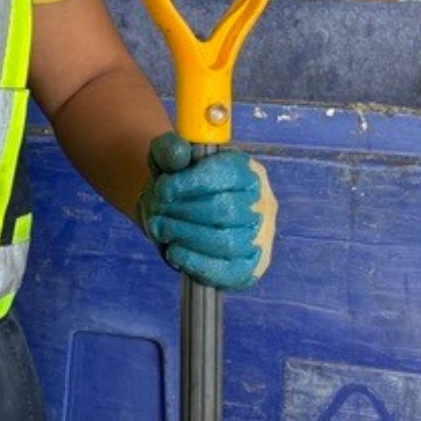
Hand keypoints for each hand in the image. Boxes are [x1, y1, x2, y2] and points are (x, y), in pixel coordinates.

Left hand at [136, 131, 277, 290]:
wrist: (174, 213)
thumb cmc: (176, 183)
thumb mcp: (166, 158)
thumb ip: (169, 149)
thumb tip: (180, 153)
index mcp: (247, 171)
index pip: (227, 174)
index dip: (191, 183)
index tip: (163, 189)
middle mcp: (262, 203)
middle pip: (225, 210)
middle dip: (183, 212)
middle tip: (158, 211)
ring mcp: (260, 238)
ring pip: (226, 242)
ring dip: (185, 235)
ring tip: (161, 228)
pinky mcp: (250, 267)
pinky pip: (228, 271)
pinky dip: (196, 262)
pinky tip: (174, 251)